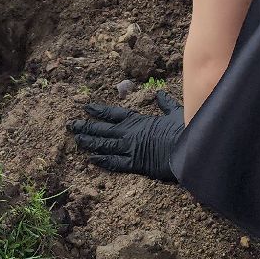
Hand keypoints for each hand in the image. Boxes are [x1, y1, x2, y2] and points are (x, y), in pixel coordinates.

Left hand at [67, 89, 184, 182]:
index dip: (99, 111)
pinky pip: (114, 162)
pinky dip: (102, 161)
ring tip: (76, 139)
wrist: (187, 149)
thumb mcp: (175, 112)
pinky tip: (91, 159)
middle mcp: (129, 133)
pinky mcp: (134, 164)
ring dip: (89, 142)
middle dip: (86, 127)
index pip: (113, 114)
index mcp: (138, 120)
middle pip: (102, 129)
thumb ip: (165, 104)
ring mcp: (129, 148)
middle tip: (72, 125)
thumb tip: (160, 94)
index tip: (87, 107)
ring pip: (103, 145)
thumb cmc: (182, 129)